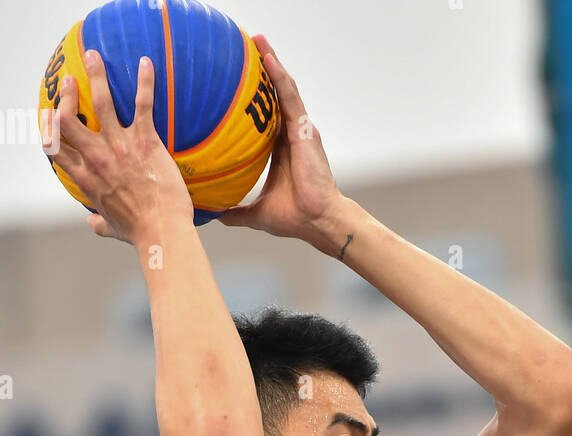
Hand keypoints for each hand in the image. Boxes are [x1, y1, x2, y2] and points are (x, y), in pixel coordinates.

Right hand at [47, 53, 192, 243]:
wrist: (162, 232)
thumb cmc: (138, 233)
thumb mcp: (111, 228)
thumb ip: (99, 223)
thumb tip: (94, 225)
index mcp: (85, 177)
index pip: (55, 146)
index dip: (48, 127)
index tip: (50, 115)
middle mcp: (97, 157)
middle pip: (68, 118)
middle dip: (65, 95)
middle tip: (69, 80)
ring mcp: (120, 147)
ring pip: (100, 102)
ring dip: (95, 75)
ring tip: (93, 57)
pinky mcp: (146, 142)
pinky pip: (143, 104)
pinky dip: (145, 82)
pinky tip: (147, 63)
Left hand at [220, 37, 343, 247]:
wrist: (318, 221)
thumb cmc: (297, 217)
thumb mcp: (259, 212)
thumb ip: (238, 211)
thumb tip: (215, 215)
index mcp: (282, 151)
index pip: (267, 118)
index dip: (256, 100)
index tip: (239, 84)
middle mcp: (292, 136)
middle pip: (276, 97)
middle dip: (263, 73)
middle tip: (247, 50)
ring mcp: (300, 130)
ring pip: (284, 90)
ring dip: (271, 64)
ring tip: (257, 40)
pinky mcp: (304, 130)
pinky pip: (290, 96)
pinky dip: (279, 76)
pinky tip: (268, 56)